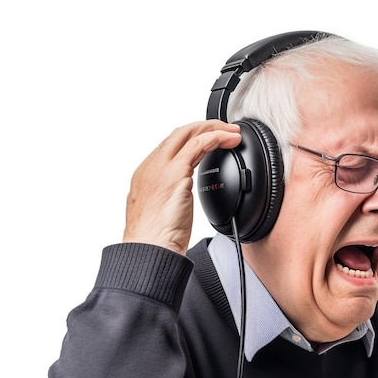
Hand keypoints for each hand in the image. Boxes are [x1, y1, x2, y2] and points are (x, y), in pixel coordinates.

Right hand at [123, 120, 241, 254]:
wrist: (148, 250)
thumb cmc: (155, 240)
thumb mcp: (162, 212)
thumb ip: (172, 198)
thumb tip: (183, 197)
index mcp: (145, 176)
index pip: (170, 146)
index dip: (191, 138)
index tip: (208, 139)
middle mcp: (151, 167)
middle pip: (178, 134)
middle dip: (204, 127)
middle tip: (225, 129)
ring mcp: (161, 168)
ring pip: (187, 134)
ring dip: (213, 129)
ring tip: (232, 132)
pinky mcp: (174, 174)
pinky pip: (198, 146)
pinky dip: (215, 138)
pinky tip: (228, 140)